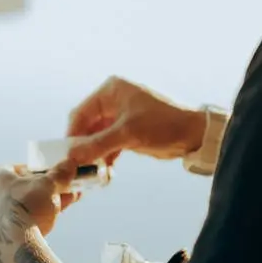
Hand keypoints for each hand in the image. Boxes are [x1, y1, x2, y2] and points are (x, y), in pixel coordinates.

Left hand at [0, 161, 80, 238]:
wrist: (17, 247)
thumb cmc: (27, 208)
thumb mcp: (49, 184)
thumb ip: (60, 173)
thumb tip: (70, 164)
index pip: (18, 168)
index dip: (40, 170)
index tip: (55, 174)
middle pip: (23, 189)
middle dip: (47, 189)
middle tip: (65, 189)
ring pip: (23, 207)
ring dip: (46, 203)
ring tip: (67, 202)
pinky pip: (20, 223)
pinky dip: (36, 219)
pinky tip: (54, 218)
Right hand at [67, 76, 205, 164]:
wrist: (194, 133)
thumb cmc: (163, 123)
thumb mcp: (128, 134)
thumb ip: (98, 145)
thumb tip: (73, 156)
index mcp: (111, 90)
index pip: (81, 113)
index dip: (72, 134)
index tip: (67, 155)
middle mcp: (113, 100)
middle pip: (87, 126)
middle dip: (83, 147)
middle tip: (77, 167)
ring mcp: (121, 116)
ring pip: (98, 137)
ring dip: (95, 154)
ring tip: (92, 172)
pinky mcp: (129, 130)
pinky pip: (109, 144)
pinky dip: (106, 156)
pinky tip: (105, 172)